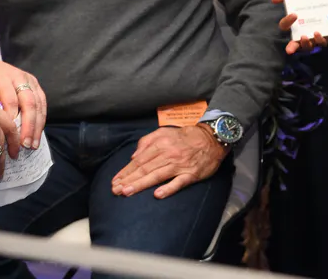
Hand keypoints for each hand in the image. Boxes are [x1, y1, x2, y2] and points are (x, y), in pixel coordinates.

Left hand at [0, 53, 46, 149]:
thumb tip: (0, 132)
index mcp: (2, 77)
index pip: (10, 100)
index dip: (12, 119)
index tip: (10, 137)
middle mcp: (18, 76)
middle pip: (29, 102)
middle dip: (29, 126)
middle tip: (26, 145)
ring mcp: (29, 79)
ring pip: (38, 103)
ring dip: (38, 125)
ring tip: (34, 144)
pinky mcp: (34, 83)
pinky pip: (42, 101)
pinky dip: (41, 118)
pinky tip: (38, 133)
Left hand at [110, 126, 225, 199]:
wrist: (212, 139)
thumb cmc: (186, 137)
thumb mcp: (165, 132)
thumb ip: (147, 141)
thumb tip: (134, 156)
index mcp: (161, 144)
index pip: (140, 160)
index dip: (126, 171)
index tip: (115, 181)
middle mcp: (169, 154)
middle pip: (145, 169)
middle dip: (128, 180)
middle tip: (115, 190)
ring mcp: (180, 165)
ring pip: (157, 176)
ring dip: (141, 184)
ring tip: (127, 192)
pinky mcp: (191, 175)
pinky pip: (178, 183)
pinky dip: (168, 188)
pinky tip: (157, 195)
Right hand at [274, 0, 327, 54]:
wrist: (322, 2)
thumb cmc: (304, 2)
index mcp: (291, 25)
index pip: (284, 26)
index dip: (287, 21)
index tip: (294, 14)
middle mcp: (300, 34)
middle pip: (294, 44)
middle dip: (291, 47)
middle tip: (289, 49)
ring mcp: (312, 37)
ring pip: (307, 47)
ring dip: (305, 44)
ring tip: (305, 37)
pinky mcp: (323, 37)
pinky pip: (321, 43)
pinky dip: (319, 40)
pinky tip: (317, 33)